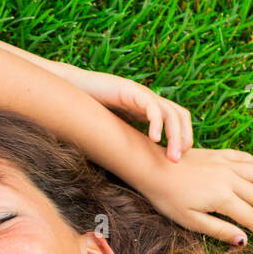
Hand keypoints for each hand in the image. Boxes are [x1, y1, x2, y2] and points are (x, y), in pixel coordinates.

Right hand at [52, 62, 193, 159]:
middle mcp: (148, 100)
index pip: (178, 120)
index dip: (183, 138)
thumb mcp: (113, 129)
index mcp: (147, 109)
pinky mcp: (130, 90)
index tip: (175, 160)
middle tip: (176, 162)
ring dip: (174, 136)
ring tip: (171, 157)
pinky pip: (151, 106)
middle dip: (183, 139)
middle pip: (179, 116)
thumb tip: (137, 165)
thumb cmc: (87, 112)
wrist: (69, 89)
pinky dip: (156, 123)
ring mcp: (141, 94)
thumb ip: (127, 139)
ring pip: (170, 112)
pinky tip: (153, 139)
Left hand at [131, 146, 252, 248]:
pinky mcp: (219, 155)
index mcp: (223, 198)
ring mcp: (225, 164)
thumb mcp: (190, 220)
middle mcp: (230, 179)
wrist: (153, 167)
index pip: (252, 219)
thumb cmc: (168, 198)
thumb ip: (218, 230)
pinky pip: (245, 159)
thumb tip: (244, 241)